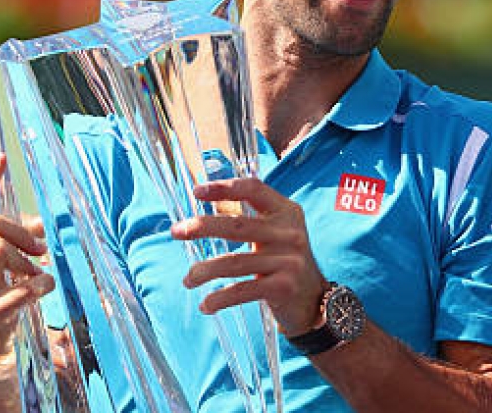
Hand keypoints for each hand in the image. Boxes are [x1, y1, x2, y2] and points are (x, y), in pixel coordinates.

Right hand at [0, 154, 53, 381]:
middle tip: (38, 249)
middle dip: (21, 230)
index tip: (0, 158)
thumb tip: (39, 222)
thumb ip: (19, 238)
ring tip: (35, 272)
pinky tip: (43, 287)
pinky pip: (19, 287)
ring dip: (26, 258)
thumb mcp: (5, 264)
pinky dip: (39, 283)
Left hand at [171, 177, 328, 335]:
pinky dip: (219, 299)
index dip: (223, 188)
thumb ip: (249, 221)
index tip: (196, 191)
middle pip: (238, 225)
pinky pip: (242, 291)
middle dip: (202, 227)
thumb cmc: (285, 262)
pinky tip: (206, 304)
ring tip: (188, 278)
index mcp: (286, 212)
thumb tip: (202, 216)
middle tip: (177, 231)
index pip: (253, 190)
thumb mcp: (276, 234)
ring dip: (204, 271)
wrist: (314, 300)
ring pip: (235, 263)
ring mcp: (289, 261)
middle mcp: (290, 233)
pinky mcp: (284, 287)